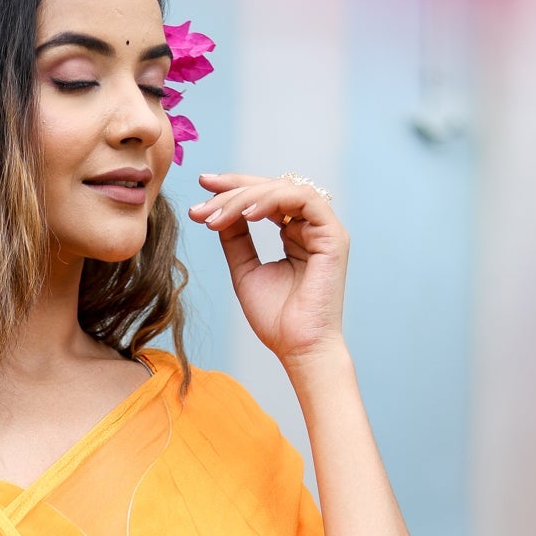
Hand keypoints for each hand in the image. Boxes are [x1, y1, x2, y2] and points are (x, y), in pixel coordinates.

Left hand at [189, 172, 349, 366]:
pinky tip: (245, 215)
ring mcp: (324, 230)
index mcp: (294, 234)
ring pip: (284, 190)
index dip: (233, 188)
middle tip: (203, 194)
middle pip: (272, 188)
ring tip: (216, 215)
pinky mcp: (333, 235)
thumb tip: (216, 209)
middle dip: (234, 188)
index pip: (264, 198)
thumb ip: (235, 238)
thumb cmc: (275, 318)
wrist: (297, 348)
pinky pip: (303, 199)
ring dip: (246, 197)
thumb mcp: (245, 269)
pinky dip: (272, 201)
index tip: (202, 187)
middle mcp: (310, 227)